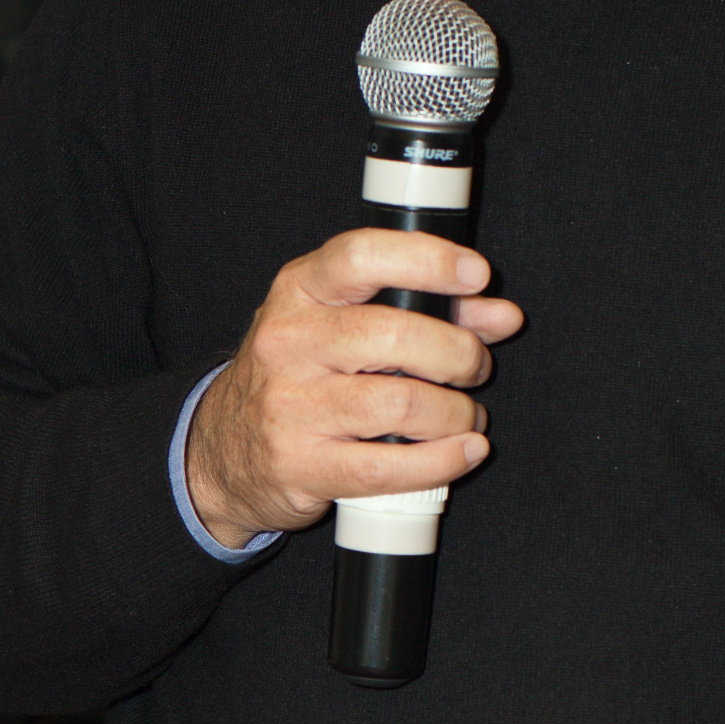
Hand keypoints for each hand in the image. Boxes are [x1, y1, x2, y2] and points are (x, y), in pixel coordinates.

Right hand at [186, 228, 523, 550]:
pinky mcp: (301, 464)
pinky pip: (387, 466)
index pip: (361, 257)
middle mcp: (289, 342)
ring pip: (399, 403)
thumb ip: (427, 311)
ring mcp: (290, 406)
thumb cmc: (299, 377)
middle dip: (458, 354)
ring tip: (464, 416)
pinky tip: (462, 451)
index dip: (427, 260)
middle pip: (394, 336)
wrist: (224, 451)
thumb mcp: (343, 326)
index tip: (475, 275)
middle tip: (473, 368)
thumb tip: (500, 315)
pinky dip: (442, 461)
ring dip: (454, 412)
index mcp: (299, 292)